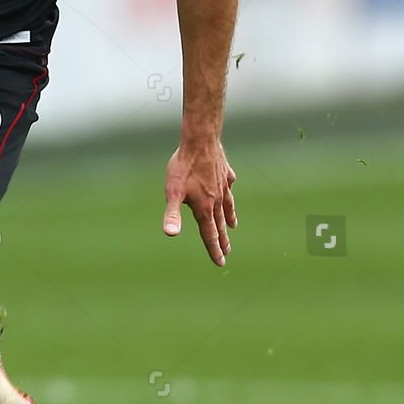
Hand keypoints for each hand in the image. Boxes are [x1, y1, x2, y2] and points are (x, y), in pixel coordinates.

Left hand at [163, 138, 236, 266]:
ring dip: (229, 218)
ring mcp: (222, 186)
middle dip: (222, 240)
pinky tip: (230, 190)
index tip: (220, 263)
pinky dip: (229, 192)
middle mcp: (217, 200)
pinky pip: (229, 185)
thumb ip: (172, 214)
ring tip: (232, 227)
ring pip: (227, 206)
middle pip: (219, 224)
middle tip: (226, 253)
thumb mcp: (173, 192)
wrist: (200, 140)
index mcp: (204, 208)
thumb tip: (171, 234)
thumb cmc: (184, 167)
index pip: (209, 234)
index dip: (214, 250)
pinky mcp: (224, 172)